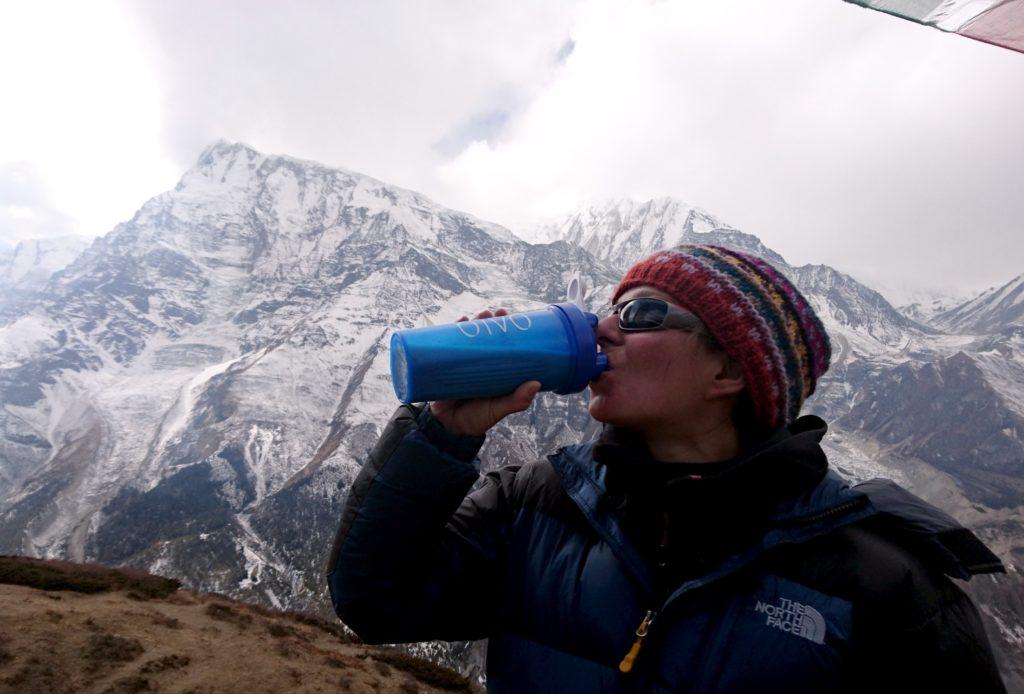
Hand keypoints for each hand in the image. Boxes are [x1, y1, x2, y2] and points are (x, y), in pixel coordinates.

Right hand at [429, 308, 541, 436]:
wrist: (447, 429)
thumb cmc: (476, 419)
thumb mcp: (498, 410)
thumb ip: (516, 401)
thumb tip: (536, 383)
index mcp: (494, 370)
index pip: (501, 345)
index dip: (506, 329)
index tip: (512, 317)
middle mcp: (479, 363)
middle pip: (484, 336)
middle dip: (490, 321)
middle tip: (496, 312)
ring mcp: (462, 363)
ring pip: (467, 337)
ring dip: (473, 322)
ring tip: (480, 314)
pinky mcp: (445, 365)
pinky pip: (447, 346)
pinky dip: (451, 332)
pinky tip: (459, 322)